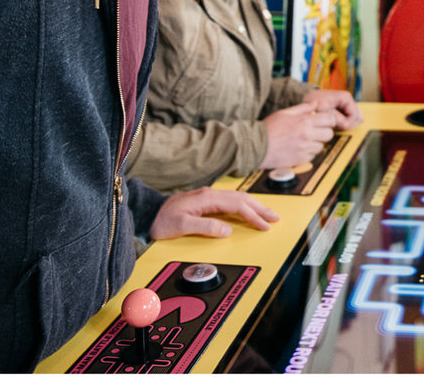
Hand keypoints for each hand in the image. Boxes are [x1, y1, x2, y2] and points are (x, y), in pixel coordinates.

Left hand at [151, 188, 279, 240]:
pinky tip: (248, 210)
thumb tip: (227, 229)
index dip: (254, 216)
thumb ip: (205, 227)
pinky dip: (244, 205)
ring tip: (267, 214)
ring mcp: (208, 196)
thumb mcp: (181, 226)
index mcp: (207, 198)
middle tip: (276, 218)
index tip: (265, 226)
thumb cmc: (160, 220)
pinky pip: (231, 200)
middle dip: (261, 209)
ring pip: (238, 198)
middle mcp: (210, 194)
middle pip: (242, 199)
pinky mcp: (205, 201)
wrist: (146, 214)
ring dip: (255, 206)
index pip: (238, 206)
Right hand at [260, 105, 333, 169]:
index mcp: (305, 121)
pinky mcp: (301, 159)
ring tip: (303, 140)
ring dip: (315, 143)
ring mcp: (305, 148)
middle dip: (324, 132)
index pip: (330, 120)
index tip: (323, 122)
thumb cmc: (269, 128)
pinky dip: (308, 153)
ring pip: (321, 146)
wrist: (256, 146)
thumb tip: (316, 104)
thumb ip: (302, 108)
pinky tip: (298, 148)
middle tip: (315, 132)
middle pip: (329, 134)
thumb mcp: (284, 113)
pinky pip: (312, 156)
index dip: (328, 120)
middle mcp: (307, 134)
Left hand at [302, 89, 359, 129]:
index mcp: (346, 97)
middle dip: (348, 123)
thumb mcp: (324, 111)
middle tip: (335, 124)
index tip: (337, 125)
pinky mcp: (345, 109)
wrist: (309, 99)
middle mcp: (349, 100)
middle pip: (358, 117)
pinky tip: (336, 122)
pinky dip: (344, 122)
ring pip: (356, 119)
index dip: (347, 123)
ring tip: (335, 122)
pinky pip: (351, 119)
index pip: (355, 116)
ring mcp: (348, 105)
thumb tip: (346, 126)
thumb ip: (337, 119)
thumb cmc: (314, 102)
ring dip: (346, 123)